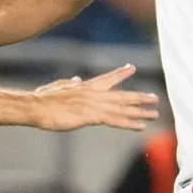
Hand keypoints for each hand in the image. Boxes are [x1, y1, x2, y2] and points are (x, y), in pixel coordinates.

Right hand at [32, 64, 159, 131]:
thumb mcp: (58, 88)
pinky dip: (130, 122)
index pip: (107, 78)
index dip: (120, 73)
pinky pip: (116, 120)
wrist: (36, 107)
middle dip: (139, 97)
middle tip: (155, 97)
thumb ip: (70, 84)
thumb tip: (78, 80)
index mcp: (86, 87)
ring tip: (155, 113)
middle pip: (122, 95)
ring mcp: (94, 104)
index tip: (131, 67)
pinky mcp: (92, 116)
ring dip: (140, 111)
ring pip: (123, 108)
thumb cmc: (43, 99)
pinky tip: (141, 125)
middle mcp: (94, 94)